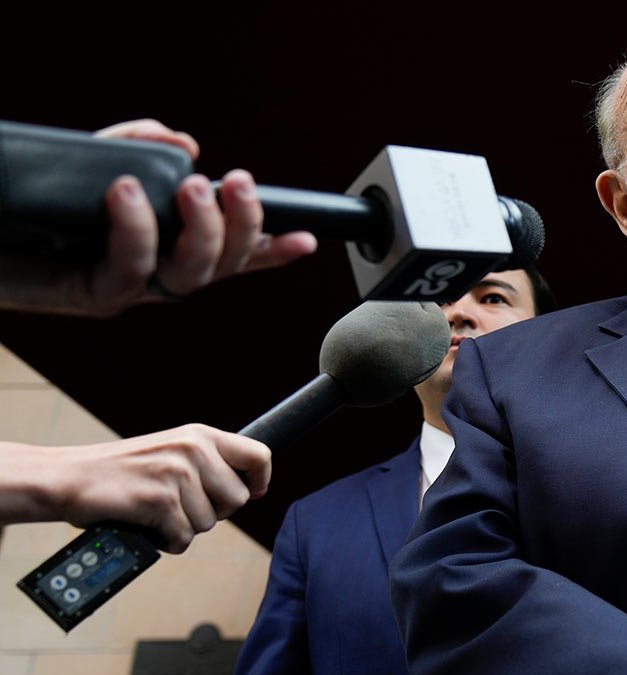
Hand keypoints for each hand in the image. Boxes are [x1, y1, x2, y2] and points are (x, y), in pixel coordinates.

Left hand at [0, 119, 315, 316]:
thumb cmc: (31, 209)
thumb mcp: (96, 160)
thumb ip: (140, 144)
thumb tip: (184, 143)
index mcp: (164, 249)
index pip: (232, 254)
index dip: (271, 249)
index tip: (307, 238)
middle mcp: (155, 274)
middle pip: (221, 264)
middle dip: (242, 223)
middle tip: (235, 182)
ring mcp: (130, 287)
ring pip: (190, 273)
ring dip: (203, 229)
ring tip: (195, 187)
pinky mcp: (96, 291)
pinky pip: (130, 266)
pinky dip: (135, 227)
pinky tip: (127, 193)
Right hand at [1, 424, 270, 551]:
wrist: (66, 478)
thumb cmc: (120, 473)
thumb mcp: (170, 452)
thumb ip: (207, 464)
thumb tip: (249, 490)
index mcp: (199, 436)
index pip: (259, 455)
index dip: (260, 480)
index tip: (253, 492)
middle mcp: (192, 450)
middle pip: (237, 501)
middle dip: (212, 512)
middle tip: (179, 506)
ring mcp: (176, 474)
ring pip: (209, 524)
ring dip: (184, 527)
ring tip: (155, 511)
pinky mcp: (159, 500)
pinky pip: (184, 539)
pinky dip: (166, 542)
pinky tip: (147, 526)